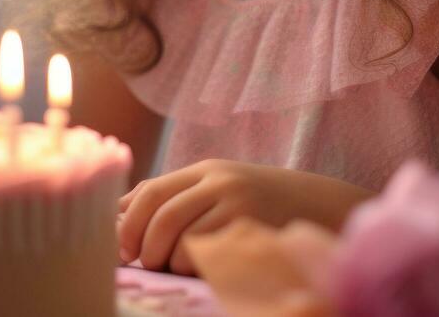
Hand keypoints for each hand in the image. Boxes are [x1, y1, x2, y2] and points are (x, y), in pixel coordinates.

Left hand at [116, 159, 372, 274]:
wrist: (322, 206)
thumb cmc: (261, 206)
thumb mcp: (220, 191)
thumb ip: (176, 200)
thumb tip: (116, 220)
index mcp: (204, 170)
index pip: (149, 192)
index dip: (126, 224)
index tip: (121, 251)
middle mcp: (219, 181)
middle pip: (159, 215)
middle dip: (144, 247)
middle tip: (147, 264)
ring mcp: (238, 204)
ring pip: (180, 239)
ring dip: (171, 262)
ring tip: (179, 267)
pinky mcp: (253, 228)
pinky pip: (208, 255)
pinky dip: (197, 268)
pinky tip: (208, 269)